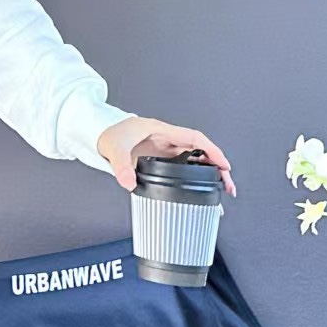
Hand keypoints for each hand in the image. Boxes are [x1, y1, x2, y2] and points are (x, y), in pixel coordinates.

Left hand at [96, 117, 234, 196]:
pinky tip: (201, 195)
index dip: (212, 150)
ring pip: (195, 161)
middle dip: (218, 167)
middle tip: (228, 186)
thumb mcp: (114, 148)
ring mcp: (165, 151)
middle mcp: (167, 140)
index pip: (194, 138)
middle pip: (200, 152)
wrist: (99, 134)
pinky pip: (184, 170)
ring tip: (221, 195)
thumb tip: (128, 182)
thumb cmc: (108, 133)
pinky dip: (195, 181)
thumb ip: (121, 165)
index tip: (224, 165)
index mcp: (161, 131)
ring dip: (210, 175)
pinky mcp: (160, 161)